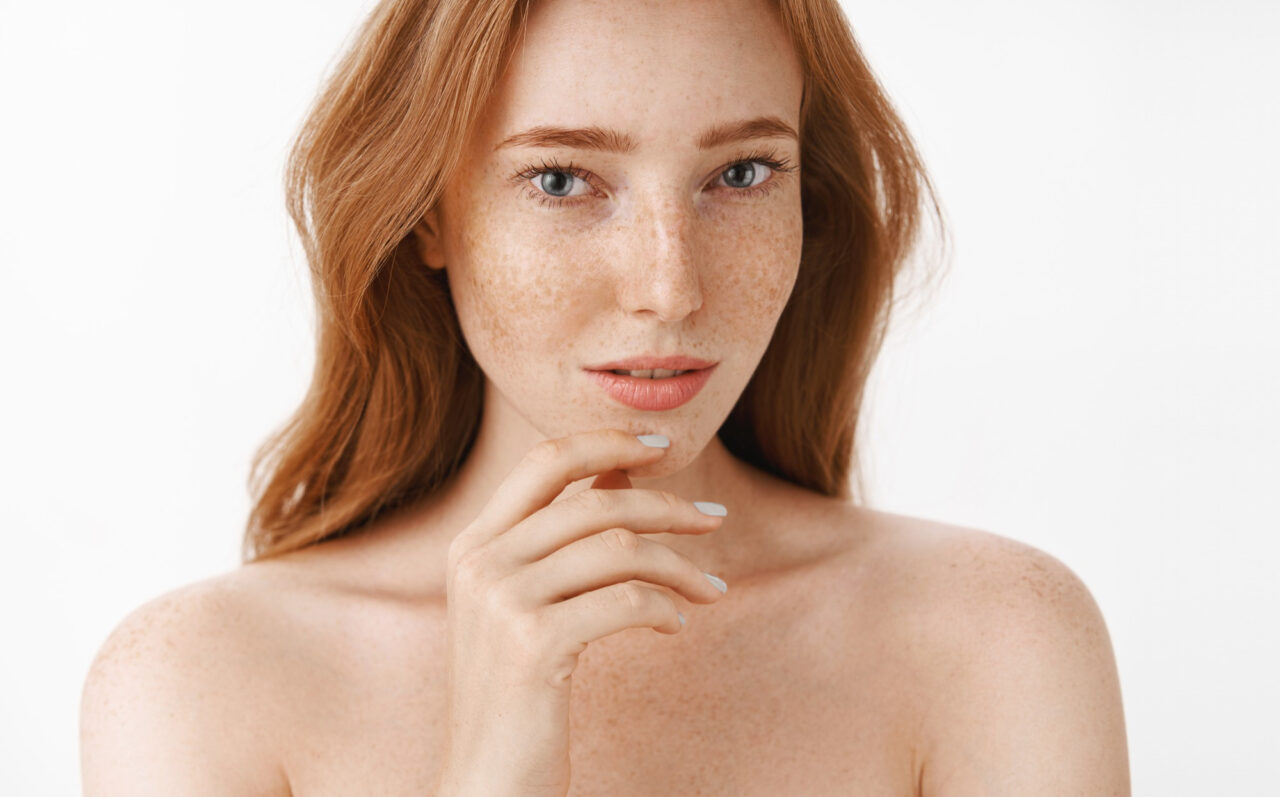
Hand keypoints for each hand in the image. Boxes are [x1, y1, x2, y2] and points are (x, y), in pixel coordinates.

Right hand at [433, 429, 727, 796]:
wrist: (486, 782)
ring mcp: (502, 601)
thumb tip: (624, 471)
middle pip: (596, 502)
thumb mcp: (527, 603)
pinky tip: (675, 625)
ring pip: (618, 548)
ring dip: (680, 565)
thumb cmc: (516, 692)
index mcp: (473, 544)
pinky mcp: (532, 644)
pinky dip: (663, 607)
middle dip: (667, 506)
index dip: (606, 441)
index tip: (663, 445)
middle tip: (715, 517)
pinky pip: (625, 600)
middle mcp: (480, 562)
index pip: (545, 461)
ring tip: (709, 589)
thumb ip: (564, 538)